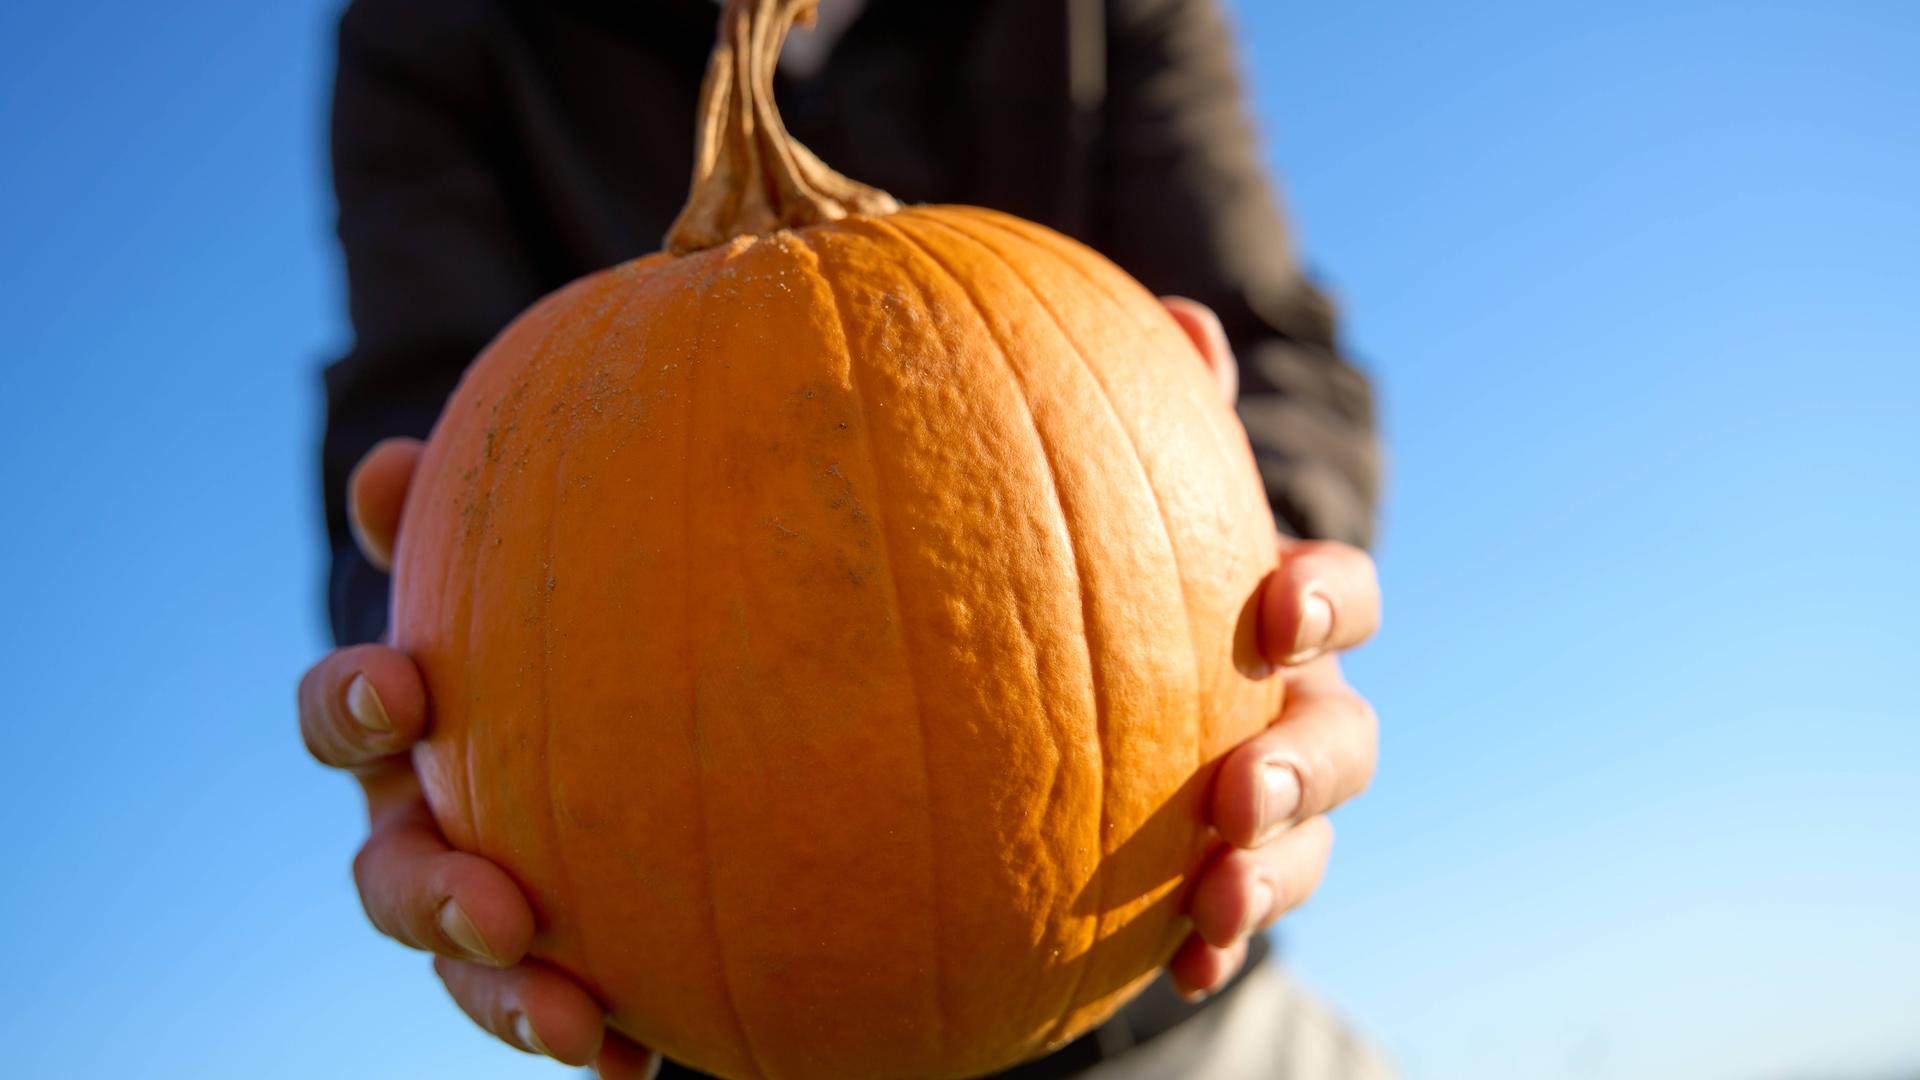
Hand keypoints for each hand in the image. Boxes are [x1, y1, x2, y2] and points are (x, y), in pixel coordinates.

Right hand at [299, 439, 660, 1079]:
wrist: (658, 680)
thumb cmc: (576, 594)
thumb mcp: (527, 544)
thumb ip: (470, 508)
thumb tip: (388, 465)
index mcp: (406, 727)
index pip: (343, 715)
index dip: (352, 704)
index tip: (403, 686)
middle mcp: (429, 822)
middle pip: (389, 877)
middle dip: (431, 899)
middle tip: (498, 906)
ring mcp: (494, 897)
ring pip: (471, 968)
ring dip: (507, 1000)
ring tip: (575, 1025)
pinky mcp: (574, 955)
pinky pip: (573, 1013)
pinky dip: (600, 1043)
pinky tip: (643, 1064)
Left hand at [1159, 297, 1382, 998]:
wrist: (1088, 691)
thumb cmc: (1116, 565)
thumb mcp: (1129, 492)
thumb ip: (1150, 410)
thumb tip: (1177, 311)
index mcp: (1280, 612)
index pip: (1342, 596)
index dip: (1326, 599)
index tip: (1270, 607)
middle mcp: (1294, 706)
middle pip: (1344, 738)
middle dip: (1305, 766)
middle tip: (1236, 790)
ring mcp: (1268, 799)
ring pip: (1309, 844)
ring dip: (1275, 873)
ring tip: (1214, 900)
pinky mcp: (1223, 872)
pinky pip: (1237, 920)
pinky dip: (1219, 944)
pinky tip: (1175, 972)